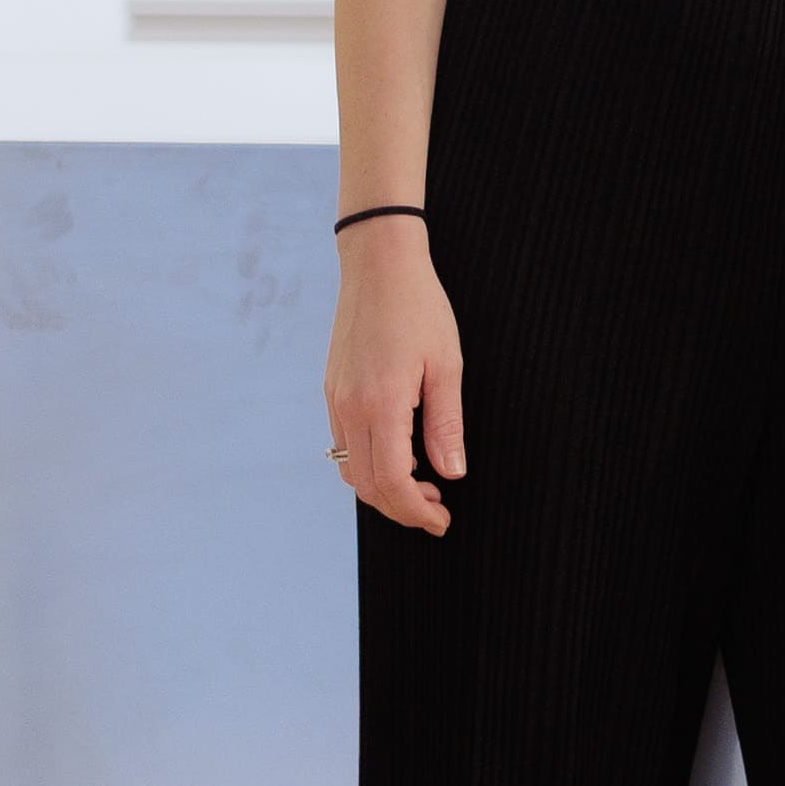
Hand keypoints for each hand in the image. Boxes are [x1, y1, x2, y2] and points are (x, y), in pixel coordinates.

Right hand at [325, 229, 465, 536]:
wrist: (378, 265)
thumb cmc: (420, 308)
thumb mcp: (447, 365)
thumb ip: (446, 424)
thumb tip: (451, 472)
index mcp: (381, 404)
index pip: (391, 481)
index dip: (415, 511)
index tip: (441, 520)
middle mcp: (350, 407)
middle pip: (366, 484)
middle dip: (402, 507)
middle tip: (437, 510)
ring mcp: (336, 399)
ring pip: (351, 468)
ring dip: (384, 487)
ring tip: (424, 483)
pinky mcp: (333, 390)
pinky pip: (344, 443)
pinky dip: (370, 462)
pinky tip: (401, 452)